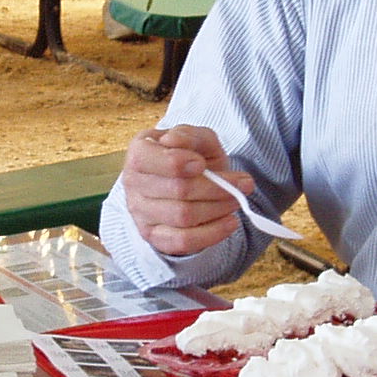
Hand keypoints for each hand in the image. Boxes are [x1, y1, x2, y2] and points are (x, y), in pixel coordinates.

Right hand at [119, 125, 252, 257]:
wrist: (185, 183)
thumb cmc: (192, 158)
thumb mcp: (197, 139)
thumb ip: (190, 135)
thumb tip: (176, 141)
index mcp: (139, 152)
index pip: (147, 160)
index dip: (176, 163)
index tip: (202, 164)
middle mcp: (133, 183)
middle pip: (176, 190)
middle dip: (216, 188)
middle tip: (243, 184)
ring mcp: (141, 213)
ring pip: (183, 216)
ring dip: (218, 208)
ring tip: (237, 200)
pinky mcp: (154, 236)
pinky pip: (183, 241)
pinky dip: (212, 233)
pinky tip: (230, 222)